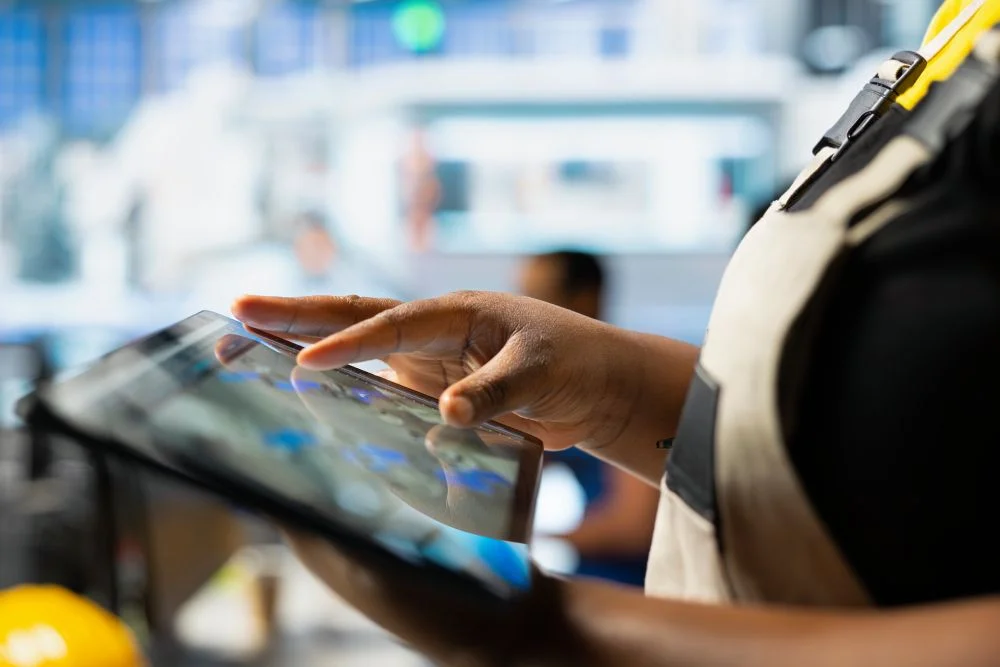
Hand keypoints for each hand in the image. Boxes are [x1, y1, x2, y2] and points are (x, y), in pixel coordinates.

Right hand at [232, 292, 653, 452]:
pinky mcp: (429, 384)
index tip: (305, 360)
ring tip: (250, 334)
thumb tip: (446, 415)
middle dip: (299, 313)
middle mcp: (433, 329)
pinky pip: (377, 381)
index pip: (392, 327)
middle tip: (241, 307)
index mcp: (457, 312)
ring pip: (358, 343)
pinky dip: (340, 380)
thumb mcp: (540, 373)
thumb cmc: (574, 363)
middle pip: (357, 316)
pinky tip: (304, 387)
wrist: (594, 382)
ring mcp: (427, 356)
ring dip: (307, 338)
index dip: (349, 344)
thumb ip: (495, 393)